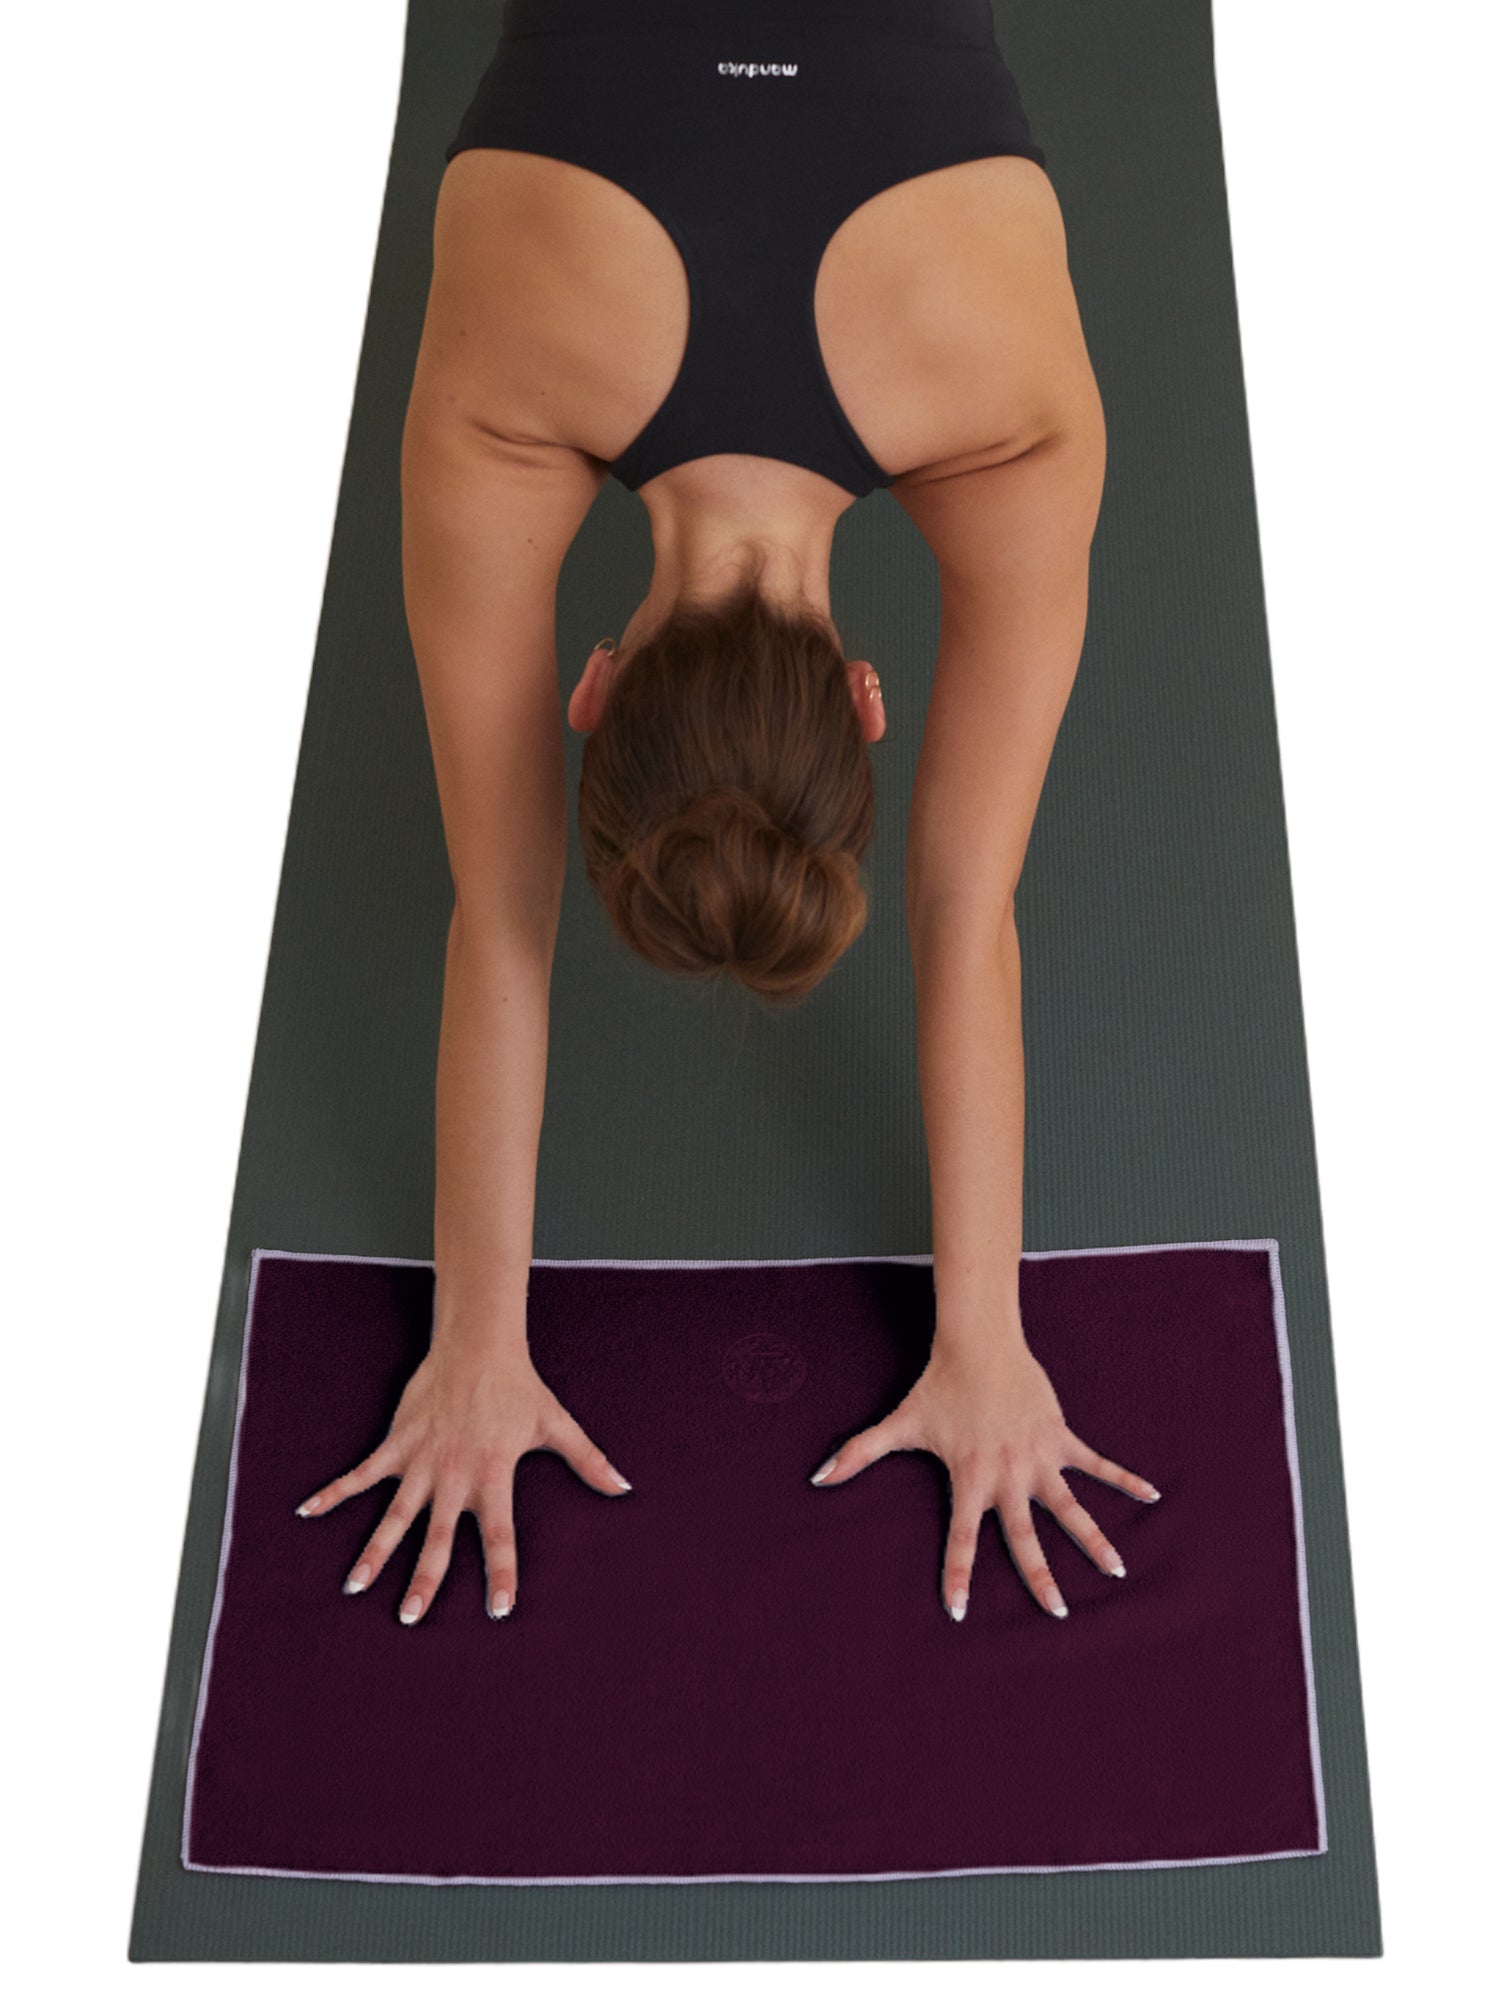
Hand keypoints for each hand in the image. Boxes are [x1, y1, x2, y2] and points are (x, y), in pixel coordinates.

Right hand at [293, 1340, 631, 1623]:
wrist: (478, 1344)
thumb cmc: (520, 1388)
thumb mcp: (557, 1425)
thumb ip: (588, 1461)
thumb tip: (624, 1487)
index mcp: (494, 1475)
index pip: (500, 1535)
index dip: (502, 1573)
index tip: (500, 1610)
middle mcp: (455, 1475)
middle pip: (438, 1537)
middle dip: (424, 1579)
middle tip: (410, 1618)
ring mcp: (421, 1460)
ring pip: (393, 1515)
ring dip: (374, 1551)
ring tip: (354, 1587)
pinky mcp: (397, 1441)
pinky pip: (361, 1473)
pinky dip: (334, 1491)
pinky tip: (307, 1511)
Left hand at [809, 1332, 1158, 1620]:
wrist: (977, 1344)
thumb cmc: (936, 1387)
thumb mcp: (898, 1424)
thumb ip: (858, 1454)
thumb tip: (817, 1478)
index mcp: (968, 1479)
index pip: (961, 1539)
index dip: (958, 1576)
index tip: (958, 1613)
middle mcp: (1006, 1476)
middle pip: (1025, 1537)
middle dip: (1040, 1578)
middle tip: (1058, 1614)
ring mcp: (1037, 1457)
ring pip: (1070, 1508)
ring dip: (1094, 1539)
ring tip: (1117, 1571)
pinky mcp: (1059, 1436)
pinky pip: (1096, 1463)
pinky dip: (1124, 1478)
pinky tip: (1153, 1494)